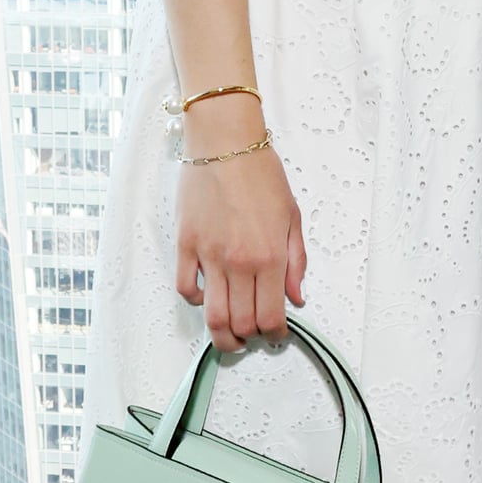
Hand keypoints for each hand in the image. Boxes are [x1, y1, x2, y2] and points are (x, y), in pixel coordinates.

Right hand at [175, 108, 307, 350]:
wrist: (225, 142)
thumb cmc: (261, 174)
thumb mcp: (292, 217)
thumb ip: (296, 262)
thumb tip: (296, 297)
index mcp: (269, 257)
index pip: (271, 316)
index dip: (275, 335)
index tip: (276, 335)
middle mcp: (238, 263)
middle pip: (241, 324)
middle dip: (249, 339)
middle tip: (252, 337)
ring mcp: (208, 256)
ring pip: (211, 316)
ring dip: (221, 335)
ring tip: (229, 335)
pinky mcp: (185, 245)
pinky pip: (185, 288)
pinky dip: (195, 301)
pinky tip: (206, 296)